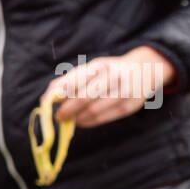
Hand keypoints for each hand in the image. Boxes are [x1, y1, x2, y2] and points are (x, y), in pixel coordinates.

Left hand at [43, 47, 176, 127]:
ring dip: (77, 118)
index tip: (49, 104)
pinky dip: (89, 122)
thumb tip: (45, 99)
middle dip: (67, 110)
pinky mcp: (130, 105)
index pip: (75, 81)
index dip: (60, 94)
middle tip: (59, 116)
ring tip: (71, 119)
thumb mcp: (89, 69)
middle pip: (84, 98)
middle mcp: (113, 76)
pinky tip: (82, 121)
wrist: (144, 70)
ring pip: (93, 111)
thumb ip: (67, 82)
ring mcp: (124, 91)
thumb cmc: (107, 72)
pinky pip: (104, 118)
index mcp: (100, 65)